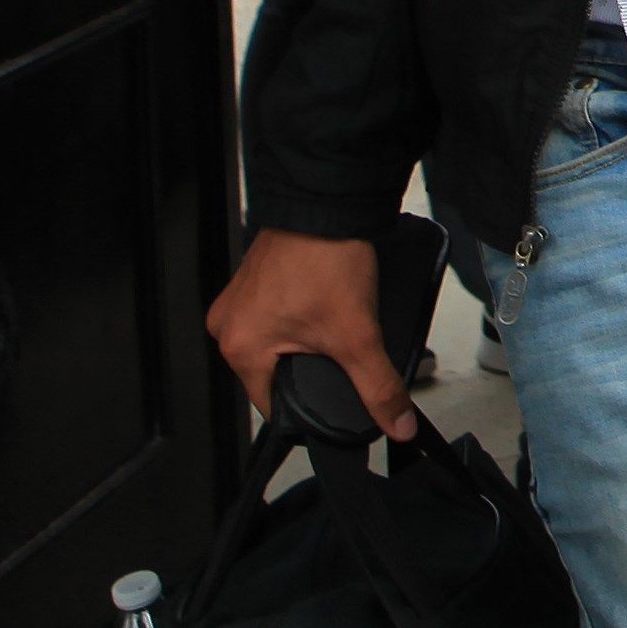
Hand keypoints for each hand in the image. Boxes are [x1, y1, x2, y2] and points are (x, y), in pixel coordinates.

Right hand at [202, 225, 416, 439]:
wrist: (327, 203)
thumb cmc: (324, 258)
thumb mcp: (356, 335)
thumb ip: (378, 387)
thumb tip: (397, 424)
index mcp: (239, 348)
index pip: (273, 407)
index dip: (309, 411)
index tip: (334, 403)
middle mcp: (229, 325)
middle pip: (275, 376)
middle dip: (309, 373)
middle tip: (339, 354)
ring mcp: (239, 300)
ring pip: (276, 346)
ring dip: (305, 345)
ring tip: (332, 328)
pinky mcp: (254, 281)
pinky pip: (275, 318)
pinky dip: (300, 320)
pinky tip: (322, 309)